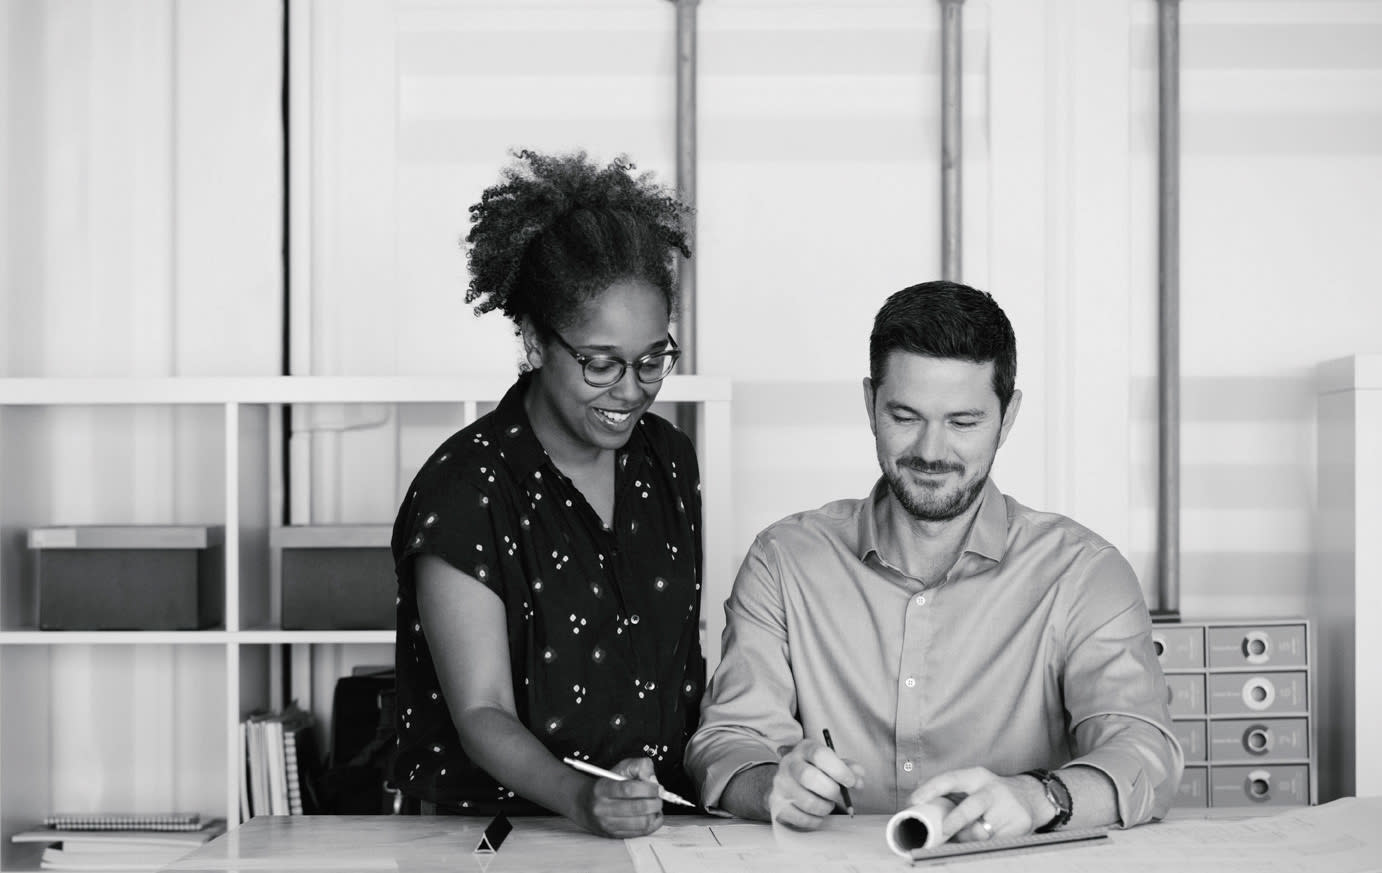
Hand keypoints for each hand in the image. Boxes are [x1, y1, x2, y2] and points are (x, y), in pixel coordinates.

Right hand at [572, 756, 664, 838]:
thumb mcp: (620, 769)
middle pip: (637, 808)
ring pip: (642, 823)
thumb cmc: (607, 785)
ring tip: (654, 805)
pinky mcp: (615, 835)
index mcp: (602, 789)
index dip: (648, 788)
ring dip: (655, 813)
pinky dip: (653, 823)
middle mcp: (603, 808)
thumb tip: (652, 778)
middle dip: (655, 801)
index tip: (656, 787)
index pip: (629, 789)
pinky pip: (641, 832)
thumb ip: (638, 766)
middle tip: (658, 797)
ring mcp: (608, 824)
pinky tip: (652, 815)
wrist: (585, 805)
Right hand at [767, 739, 864, 830]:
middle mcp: (789, 764)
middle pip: (810, 777)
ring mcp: (780, 784)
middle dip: (831, 790)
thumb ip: (847, 767)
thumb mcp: (830, 762)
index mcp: (805, 749)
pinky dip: (816, 820)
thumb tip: (859, 776)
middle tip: (837, 794)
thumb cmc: (814, 770)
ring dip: (825, 808)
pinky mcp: (776, 803)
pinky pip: (801, 818)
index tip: (851, 782)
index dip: (839, 770)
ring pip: (807, 802)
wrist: (785, 781)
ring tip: (827, 804)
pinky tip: (818, 814)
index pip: (820, 755)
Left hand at [907, 767, 1051, 842]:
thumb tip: (917, 803)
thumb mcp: (973, 785)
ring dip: (967, 839)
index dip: (930, 789)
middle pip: (969, 808)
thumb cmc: (992, 793)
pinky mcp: (1019, 825)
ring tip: (964, 837)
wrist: (1033, 796)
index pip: (950, 779)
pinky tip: (983, 841)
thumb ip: (950, 793)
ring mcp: (1007, 808)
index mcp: (976, 776)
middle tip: (942, 832)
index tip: (914, 801)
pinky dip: (984, 845)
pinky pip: (994, 843)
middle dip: (953, 823)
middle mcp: (992, 790)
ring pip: (980, 832)